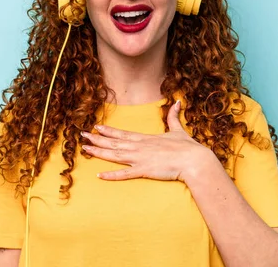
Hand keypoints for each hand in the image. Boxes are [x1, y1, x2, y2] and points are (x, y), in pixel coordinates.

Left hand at [81, 100, 215, 181]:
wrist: (194, 160)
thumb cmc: (187, 147)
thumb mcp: (178, 129)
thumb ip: (174, 117)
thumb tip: (177, 101)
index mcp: (146, 139)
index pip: (122, 134)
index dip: (108, 131)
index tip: (96, 128)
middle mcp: (139, 147)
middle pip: (114, 143)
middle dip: (97, 140)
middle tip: (82, 136)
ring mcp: (140, 159)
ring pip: (115, 155)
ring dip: (99, 152)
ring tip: (85, 149)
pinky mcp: (144, 171)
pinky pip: (125, 174)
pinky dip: (112, 175)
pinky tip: (99, 175)